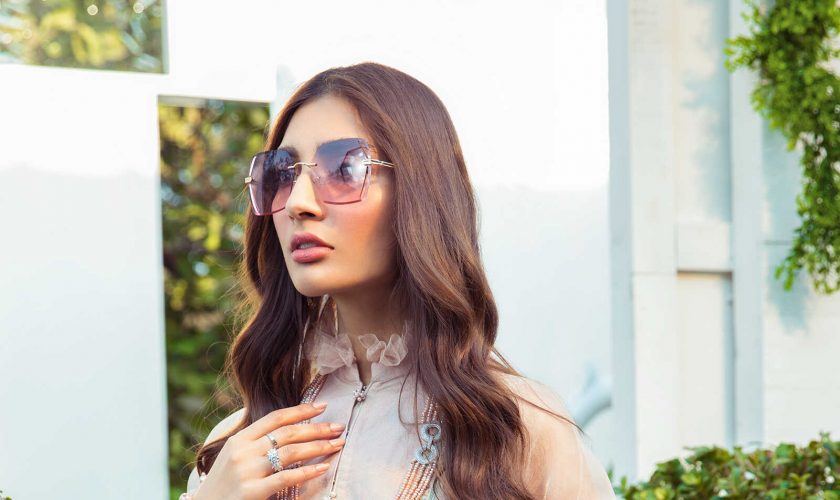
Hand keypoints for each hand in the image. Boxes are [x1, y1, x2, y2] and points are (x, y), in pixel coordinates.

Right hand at [193, 402, 344, 499]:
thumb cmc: (222, 486)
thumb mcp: (233, 457)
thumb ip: (255, 444)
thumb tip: (288, 431)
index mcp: (239, 439)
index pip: (275, 418)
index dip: (301, 410)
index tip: (323, 406)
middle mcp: (243, 451)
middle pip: (287, 433)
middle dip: (317, 428)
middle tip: (339, 427)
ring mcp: (246, 471)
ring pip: (290, 452)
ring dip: (318, 447)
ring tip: (337, 444)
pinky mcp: (251, 492)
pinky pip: (285, 477)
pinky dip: (307, 472)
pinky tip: (323, 468)